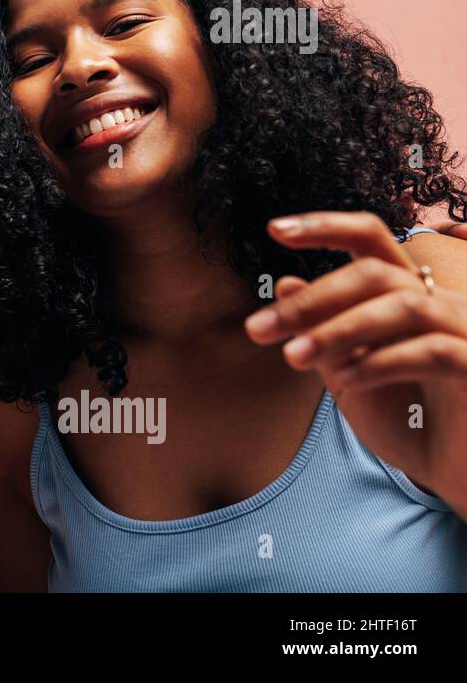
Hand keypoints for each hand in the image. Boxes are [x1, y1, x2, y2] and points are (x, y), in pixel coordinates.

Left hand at [245, 211, 466, 513]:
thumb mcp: (349, 376)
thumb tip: (286, 283)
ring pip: (404, 305)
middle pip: (376, 273)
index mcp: (406, 295)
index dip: (326, 226)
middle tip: (259, 329)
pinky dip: (383, 362)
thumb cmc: (407, 424)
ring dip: (339, 330)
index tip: (273, 229)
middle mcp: (441, 303)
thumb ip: (322, 332)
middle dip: (312, 300)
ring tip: (292, 357)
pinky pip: (435, 350)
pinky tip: (346, 381)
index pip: (371, 241)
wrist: (452, 480)